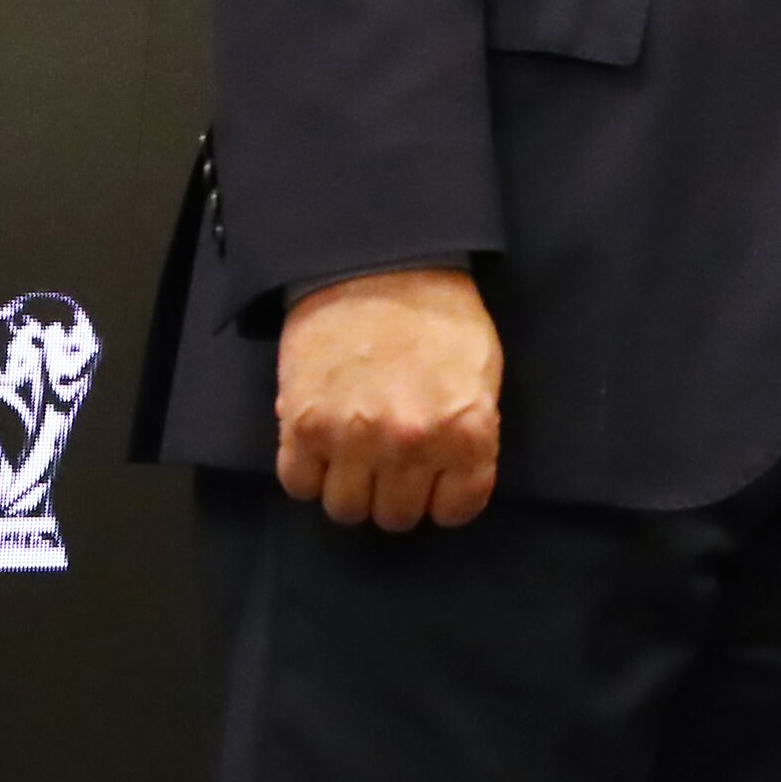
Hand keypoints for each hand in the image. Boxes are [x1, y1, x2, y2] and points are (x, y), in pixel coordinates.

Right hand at [275, 266, 504, 530]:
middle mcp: (411, 444)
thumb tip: (451, 478)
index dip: (445, 498)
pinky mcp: (302, 426)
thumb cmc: (439, 314)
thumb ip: (470, 432)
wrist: (378, 265)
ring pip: (345, 510)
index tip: (436, 483)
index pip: (456, 510)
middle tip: (393, 465)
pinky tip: (323, 447)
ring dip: (351, 489)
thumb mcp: (481, 373)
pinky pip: (299, 485)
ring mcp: (353, 439)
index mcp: (466, 431)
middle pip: (395, 516)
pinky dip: (309, 474)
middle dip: (396, 494)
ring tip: (355, 456)